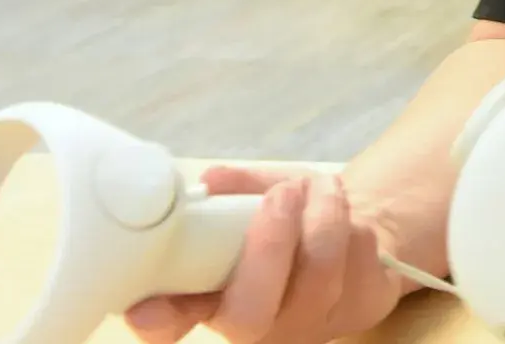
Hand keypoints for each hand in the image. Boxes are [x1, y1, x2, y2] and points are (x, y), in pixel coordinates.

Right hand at [124, 166, 407, 343]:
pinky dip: (350, 218)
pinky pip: (357, 260)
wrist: (353, 236)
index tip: (145, 309)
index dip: (158, 320)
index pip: (172, 323)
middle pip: (250, 314)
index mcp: (212, 298)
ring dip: (322, 215)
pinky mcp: (358, 308)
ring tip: (317, 183)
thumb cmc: (290, 223)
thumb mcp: (257, 199)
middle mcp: (255, 323)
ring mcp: (308, 323)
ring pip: (316, 276)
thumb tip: (211, 181)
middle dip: (266, 249)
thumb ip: (234, 192)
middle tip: (279, 195)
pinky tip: (340, 206)